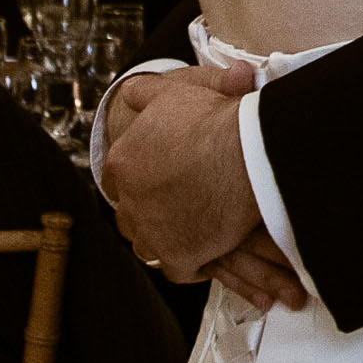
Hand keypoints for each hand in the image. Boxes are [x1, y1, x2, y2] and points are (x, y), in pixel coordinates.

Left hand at [102, 63, 303, 306]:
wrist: (246, 152)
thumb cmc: (213, 121)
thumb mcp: (173, 92)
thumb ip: (145, 93)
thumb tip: (130, 92)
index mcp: (124, 162)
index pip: (116, 178)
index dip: (135, 180)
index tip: (152, 181)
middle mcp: (131, 200)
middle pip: (128, 216)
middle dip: (146, 213)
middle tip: (173, 207)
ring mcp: (153, 231)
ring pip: (146, 245)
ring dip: (163, 240)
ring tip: (188, 232)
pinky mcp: (179, 256)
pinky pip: (177, 270)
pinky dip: (190, 265)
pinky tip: (204, 254)